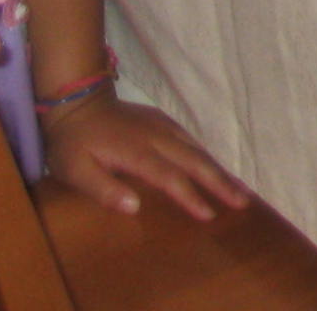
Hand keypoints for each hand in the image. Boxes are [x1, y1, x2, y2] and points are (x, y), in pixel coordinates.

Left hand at [44, 95, 248, 221]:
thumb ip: (103, 189)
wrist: (78, 101)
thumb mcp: (75, 171)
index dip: (191, 197)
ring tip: (240, 188)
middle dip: (221, 183)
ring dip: (220, 170)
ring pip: (198, 150)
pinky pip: (192, 140)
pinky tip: (216, 166)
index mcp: (137, 153)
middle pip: (196, 162)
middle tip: (243, 202)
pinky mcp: (163, 121)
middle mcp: (158, 138)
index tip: (210, 215)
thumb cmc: (73, 144)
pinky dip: (208, 156)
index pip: (171, 178)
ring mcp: (163, 127)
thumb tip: (135, 207)